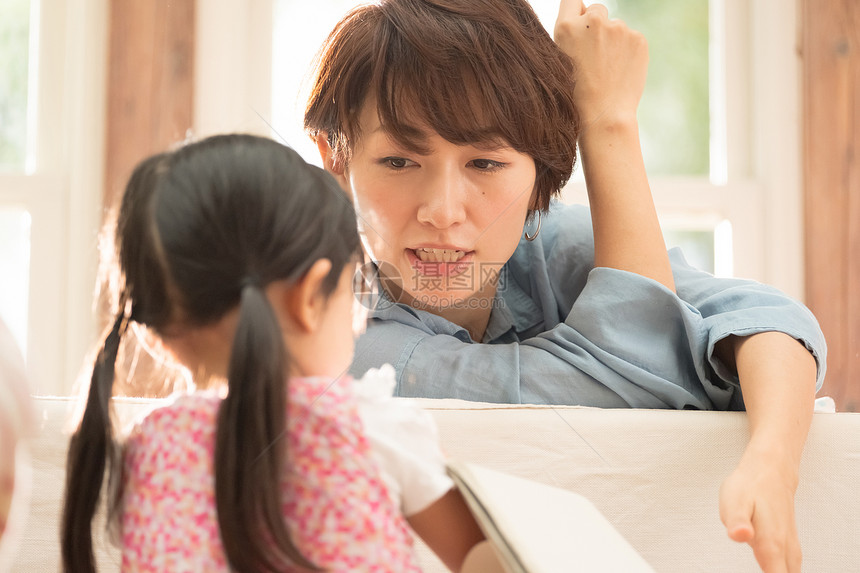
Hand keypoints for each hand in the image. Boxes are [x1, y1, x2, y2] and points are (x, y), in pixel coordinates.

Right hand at [553, 0, 647, 128]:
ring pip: (615, 28)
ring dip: (613, 42)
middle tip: (593, 57)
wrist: (603, 116)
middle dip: (596, 27)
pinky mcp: (638, 39)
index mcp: (567, 27)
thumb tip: (585, 12)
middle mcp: (593, 21)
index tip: (579, 23)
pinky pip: (631, 39)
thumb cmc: (575, 95)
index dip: (577, 11)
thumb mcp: (559, 61)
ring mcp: (618, 29)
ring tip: (606, 71)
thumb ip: (571, 33)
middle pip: (597, 11)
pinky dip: (627, 52)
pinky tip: (619, 72)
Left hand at [720, 447, 802, 571]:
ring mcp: (790, 547)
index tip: (762, 570)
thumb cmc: (750, 485)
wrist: (770, 469)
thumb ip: (737, 523)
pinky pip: (791, 567)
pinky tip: (774, 569)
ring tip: (766, 568)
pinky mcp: (790, 543)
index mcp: (771, 545)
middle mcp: (785, 550)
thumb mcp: (734, 501)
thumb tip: (740, 536)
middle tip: (759, 566)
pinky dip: (784, 571)